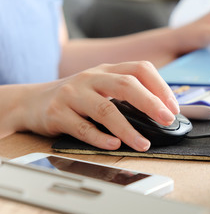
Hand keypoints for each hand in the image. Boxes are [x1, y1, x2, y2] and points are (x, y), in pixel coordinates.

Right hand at [20, 61, 179, 151]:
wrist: (32, 101)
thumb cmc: (75, 97)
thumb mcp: (101, 87)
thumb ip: (126, 94)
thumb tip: (160, 113)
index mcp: (107, 70)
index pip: (140, 69)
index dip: (161, 87)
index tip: (173, 107)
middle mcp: (91, 78)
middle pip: (126, 85)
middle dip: (151, 103)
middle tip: (167, 120)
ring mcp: (73, 94)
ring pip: (106, 109)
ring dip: (128, 129)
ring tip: (143, 144)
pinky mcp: (57, 112)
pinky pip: (81, 127)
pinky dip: (100, 137)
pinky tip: (114, 145)